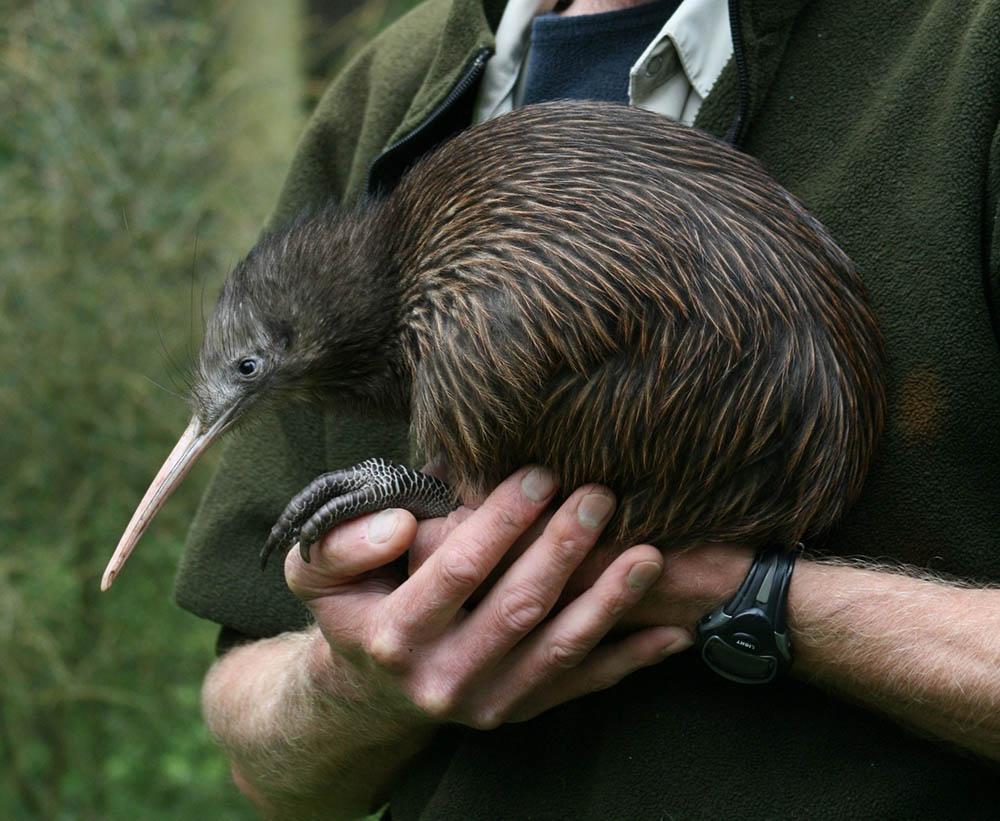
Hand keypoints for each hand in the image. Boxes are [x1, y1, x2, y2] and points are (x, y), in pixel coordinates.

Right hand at [285, 466, 690, 729]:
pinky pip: (580, 686)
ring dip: (608, 601)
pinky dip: (629, 660)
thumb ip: (341, 543)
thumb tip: (401, 524)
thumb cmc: (353, 608)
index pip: (457, 571)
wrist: (369, 690)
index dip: (501, 522)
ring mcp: (486, 703)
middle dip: (563, 548)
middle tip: (601, 495)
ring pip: (558, 650)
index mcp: (393, 636)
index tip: (538, 473)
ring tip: (650, 554)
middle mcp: (442, 678)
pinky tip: (674, 632)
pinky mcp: (519, 712)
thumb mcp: (313, 572)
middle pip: (518, 608)